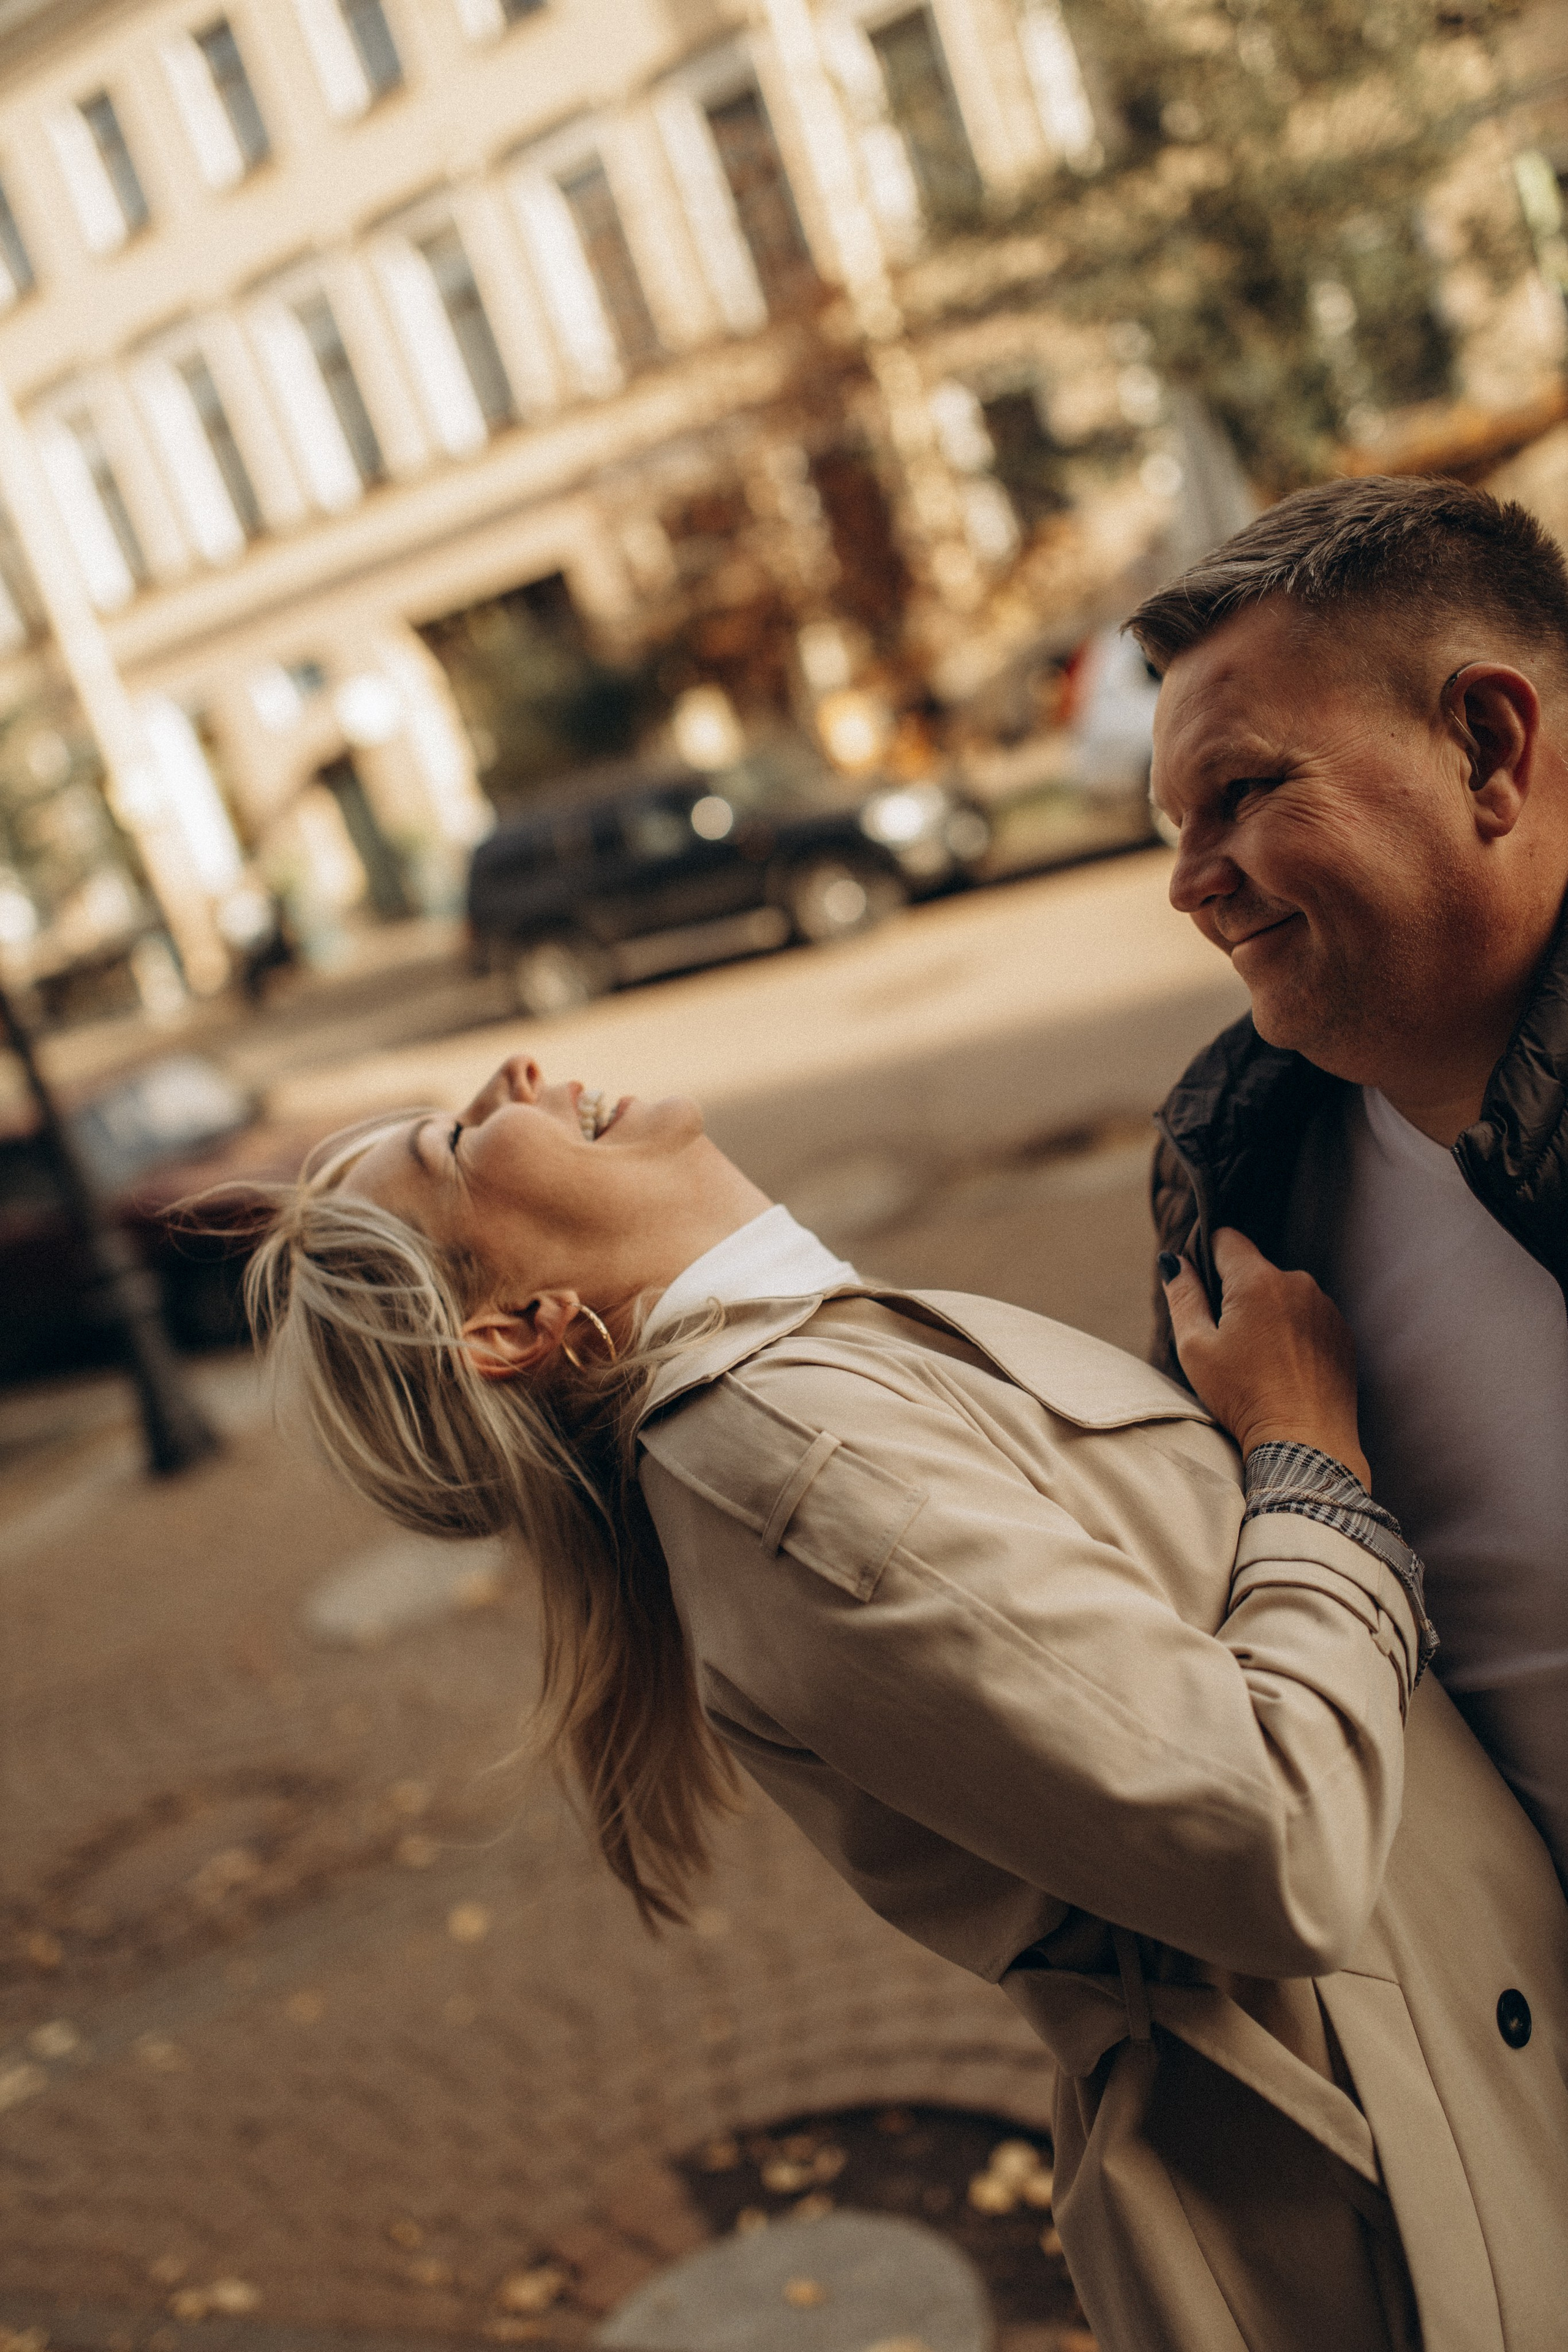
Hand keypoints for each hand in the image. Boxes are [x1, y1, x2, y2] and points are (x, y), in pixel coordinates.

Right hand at [1161, 1228, 1369, 1487]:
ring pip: (1284, 1295)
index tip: (1201, 1286)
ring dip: (1269, 1314)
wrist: (1305, 1444)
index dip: (1206, 1256)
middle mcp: (1298, 1283)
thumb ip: (1183, 1296)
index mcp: (1257, 1281)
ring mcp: (1326, 1308)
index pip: (1226, 1239)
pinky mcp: (1343, 1334)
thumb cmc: (1244, 1397)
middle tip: (1228, 1340)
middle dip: (1238, 1294)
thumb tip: (1174, 1261)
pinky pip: (1310, 1318)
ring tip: (1259, 1360)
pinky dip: (1295, 1334)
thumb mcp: (1195, 1348)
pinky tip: (1285, 1369)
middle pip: (1256, 1271)